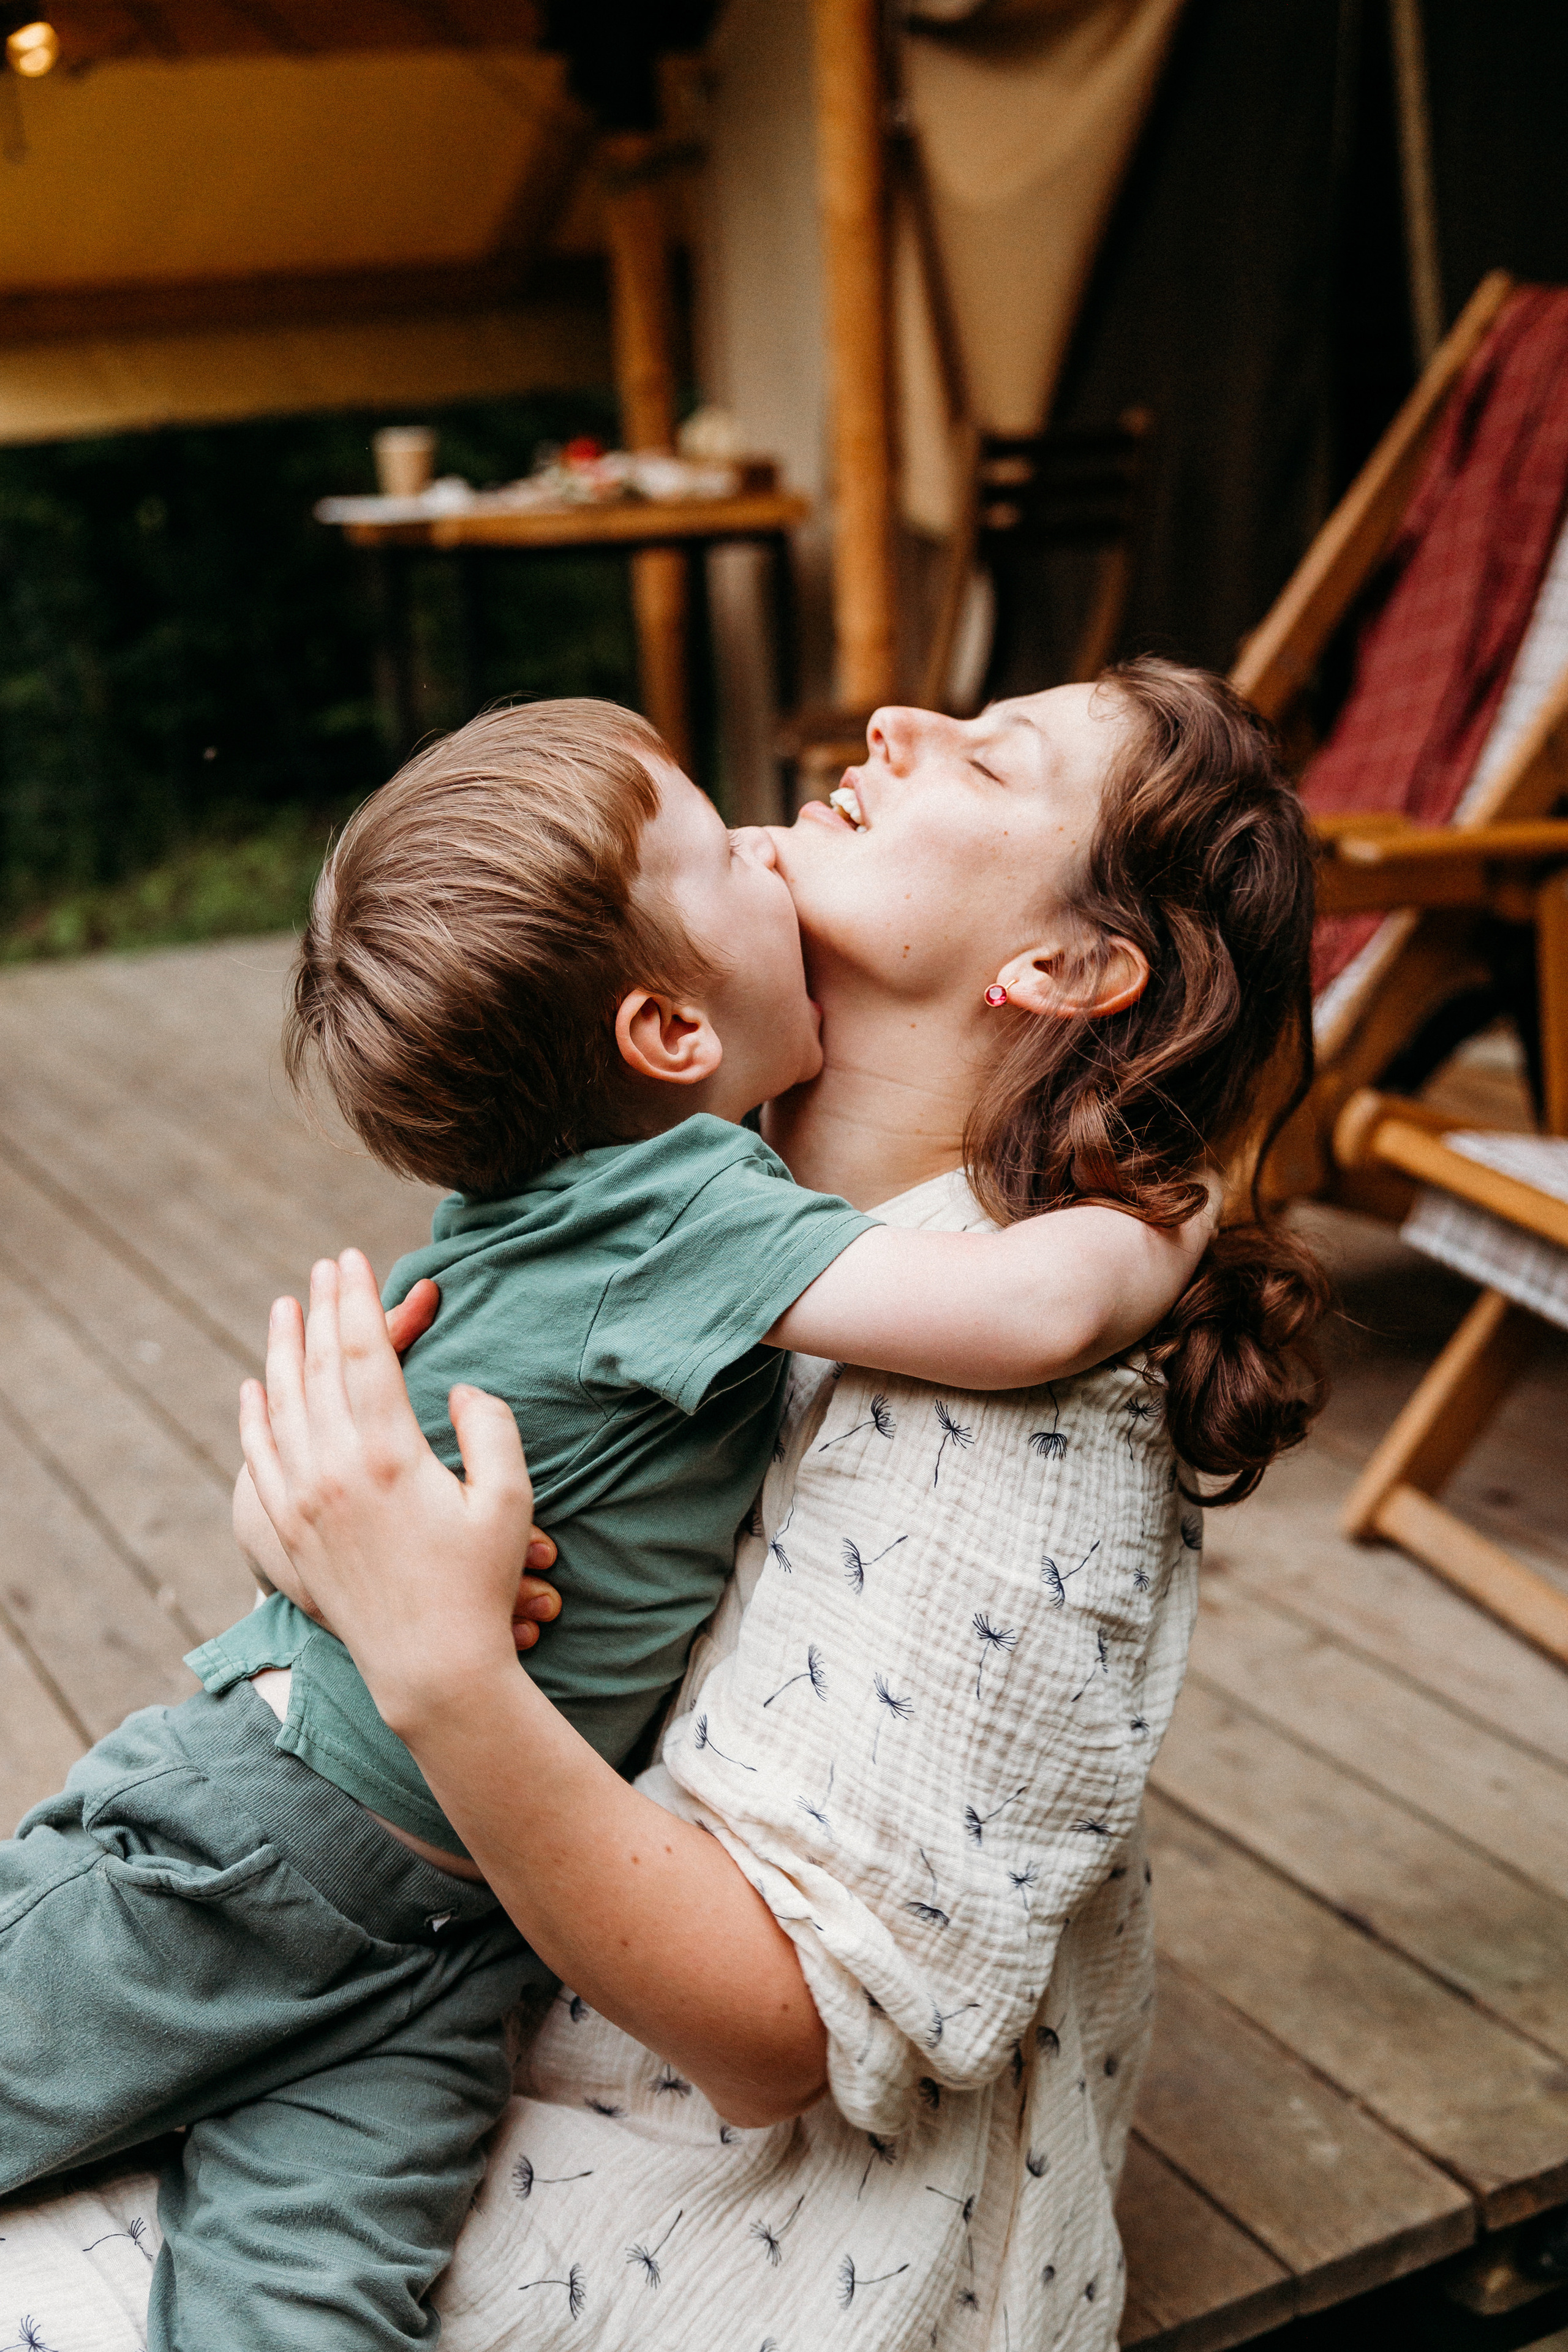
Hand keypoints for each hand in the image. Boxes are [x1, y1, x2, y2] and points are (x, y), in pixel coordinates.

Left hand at [240, 1249, 541, 1729]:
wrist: (432, 1669)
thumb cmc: (481, 1584)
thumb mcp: (509, 1500)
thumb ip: (491, 1429)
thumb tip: (461, 1389)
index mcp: (391, 1457)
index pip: (364, 1357)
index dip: (358, 1303)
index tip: (352, 1260)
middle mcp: (336, 1473)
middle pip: (318, 1370)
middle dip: (321, 1310)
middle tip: (324, 1267)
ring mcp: (305, 1505)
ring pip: (282, 1407)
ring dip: (281, 1350)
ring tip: (285, 1307)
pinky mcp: (290, 1534)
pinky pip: (260, 1461)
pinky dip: (253, 1418)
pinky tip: (253, 1388)